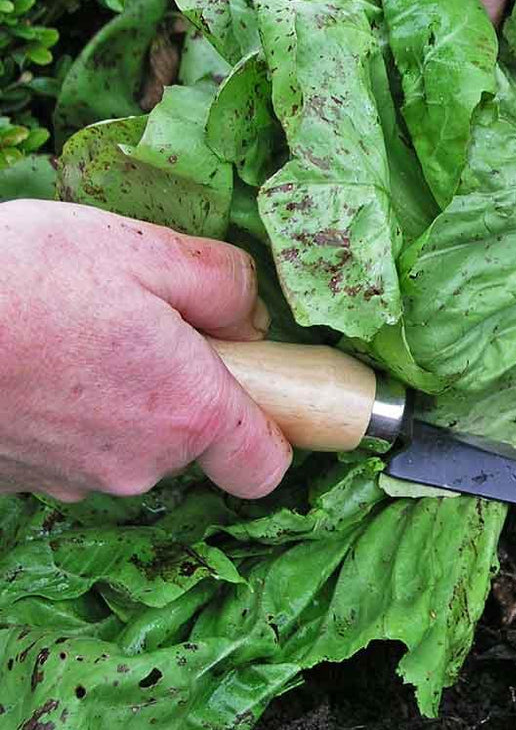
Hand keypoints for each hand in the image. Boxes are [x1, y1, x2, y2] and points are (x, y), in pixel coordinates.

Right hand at [0, 200, 291, 501]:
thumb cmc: (24, 280)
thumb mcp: (145, 252)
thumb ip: (224, 284)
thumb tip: (253, 315)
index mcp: (187, 412)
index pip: (267, 465)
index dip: (276, 427)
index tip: (265, 386)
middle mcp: (137, 464)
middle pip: (195, 440)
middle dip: (188, 387)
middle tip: (150, 325)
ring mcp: (73, 478)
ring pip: (132, 442)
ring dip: (126, 396)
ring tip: (81, 333)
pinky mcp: (23, 477)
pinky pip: (77, 445)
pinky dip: (75, 411)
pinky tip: (42, 359)